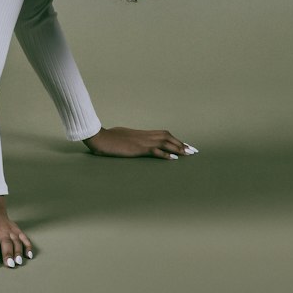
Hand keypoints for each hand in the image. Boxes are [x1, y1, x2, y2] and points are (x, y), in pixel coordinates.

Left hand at [0, 199, 33, 269]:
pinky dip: (28, 245)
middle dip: (8, 253)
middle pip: (5, 242)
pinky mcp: (16, 229)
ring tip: (19, 262)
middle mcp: (0, 230)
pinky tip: (29, 255)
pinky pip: (24, 237)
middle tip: (11, 265)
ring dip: (18, 251)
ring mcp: (9, 230)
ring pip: (16, 240)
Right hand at [82, 125, 198, 159]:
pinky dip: (166, 154)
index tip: (184, 145)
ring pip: (165, 142)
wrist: (99, 137)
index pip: (161, 134)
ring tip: (189, 154)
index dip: (174, 139)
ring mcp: (141, 141)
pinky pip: (155, 151)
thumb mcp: (120, 138)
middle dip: (181, 143)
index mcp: (140, 133)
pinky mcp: (138, 148)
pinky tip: (174, 159)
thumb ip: (127, 140)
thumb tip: (129, 144)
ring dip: (178, 148)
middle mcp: (143, 135)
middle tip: (193, 150)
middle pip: (167, 136)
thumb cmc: (106, 139)